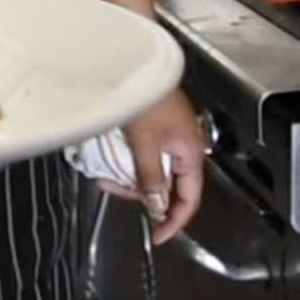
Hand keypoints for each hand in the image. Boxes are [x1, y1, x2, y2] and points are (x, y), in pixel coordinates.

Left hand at [105, 89, 209, 245]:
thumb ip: (151, 179)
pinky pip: (147, 154)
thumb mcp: (145, 144)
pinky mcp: (156, 127)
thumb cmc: (145, 98)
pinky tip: (113, 157)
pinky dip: (131, 161)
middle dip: (142, 193)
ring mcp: (171, 135)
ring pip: (155, 170)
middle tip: (117, 189)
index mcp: (191, 151)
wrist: (135, 64)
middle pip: (169, 185)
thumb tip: (158, 207)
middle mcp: (185, 145)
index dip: (175, 220)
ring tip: (108, 172)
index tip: (159, 234)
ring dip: (132, 177)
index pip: (190, 198)